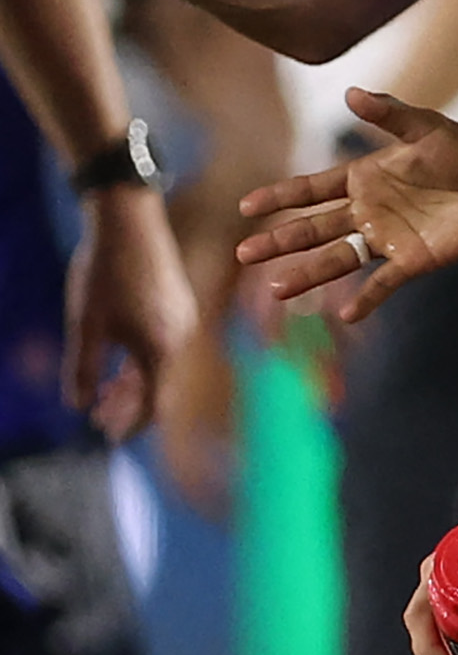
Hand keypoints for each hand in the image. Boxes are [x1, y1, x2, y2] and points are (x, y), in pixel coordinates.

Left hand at [64, 186, 193, 439]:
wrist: (129, 218)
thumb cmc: (105, 273)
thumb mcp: (86, 325)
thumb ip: (84, 369)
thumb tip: (78, 406)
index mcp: (162, 348)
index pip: (153, 403)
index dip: (129, 424)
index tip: (106, 437)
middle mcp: (181, 337)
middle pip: (161, 388)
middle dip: (131, 409)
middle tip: (100, 422)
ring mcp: (183, 319)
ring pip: (162, 367)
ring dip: (134, 386)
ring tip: (105, 396)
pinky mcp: (177, 304)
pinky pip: (164, 347)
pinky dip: (142, 364)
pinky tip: (119, 361)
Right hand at [235, 88, 457, 318]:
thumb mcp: (425, 127)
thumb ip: (389, 114)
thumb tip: (351, 93)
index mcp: (362, 178)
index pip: (311, 189)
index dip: (279, 196)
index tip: (247, 206)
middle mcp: (366, 211)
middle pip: (314, 228)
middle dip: (280, 241)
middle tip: (243, 254)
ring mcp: (386, 238)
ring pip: (338, 258)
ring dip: (308, 273)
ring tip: (277, 288)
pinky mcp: (412, 260)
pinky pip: (384, 282)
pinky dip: (367, 298)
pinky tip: (346, 313)